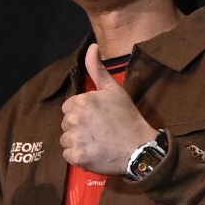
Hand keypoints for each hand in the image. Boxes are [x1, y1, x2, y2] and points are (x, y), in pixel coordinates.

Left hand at [58, 48, 157, 177]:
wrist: (139, 148)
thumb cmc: (127, 117)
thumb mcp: (114, 90)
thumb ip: (98, 69)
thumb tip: (92, 47)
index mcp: (81, 101)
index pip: (69, 108)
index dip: (82, 113)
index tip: (96, 118)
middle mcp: (74, 119)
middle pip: (66, 123)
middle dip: (78, 127)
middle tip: (98, 131)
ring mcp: (75, 139)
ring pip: (66, 139)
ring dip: (77, 142)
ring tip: (96, 142)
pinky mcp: (77, 157)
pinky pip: (68, 155)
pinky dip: (78, 156)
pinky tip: (93, 152)